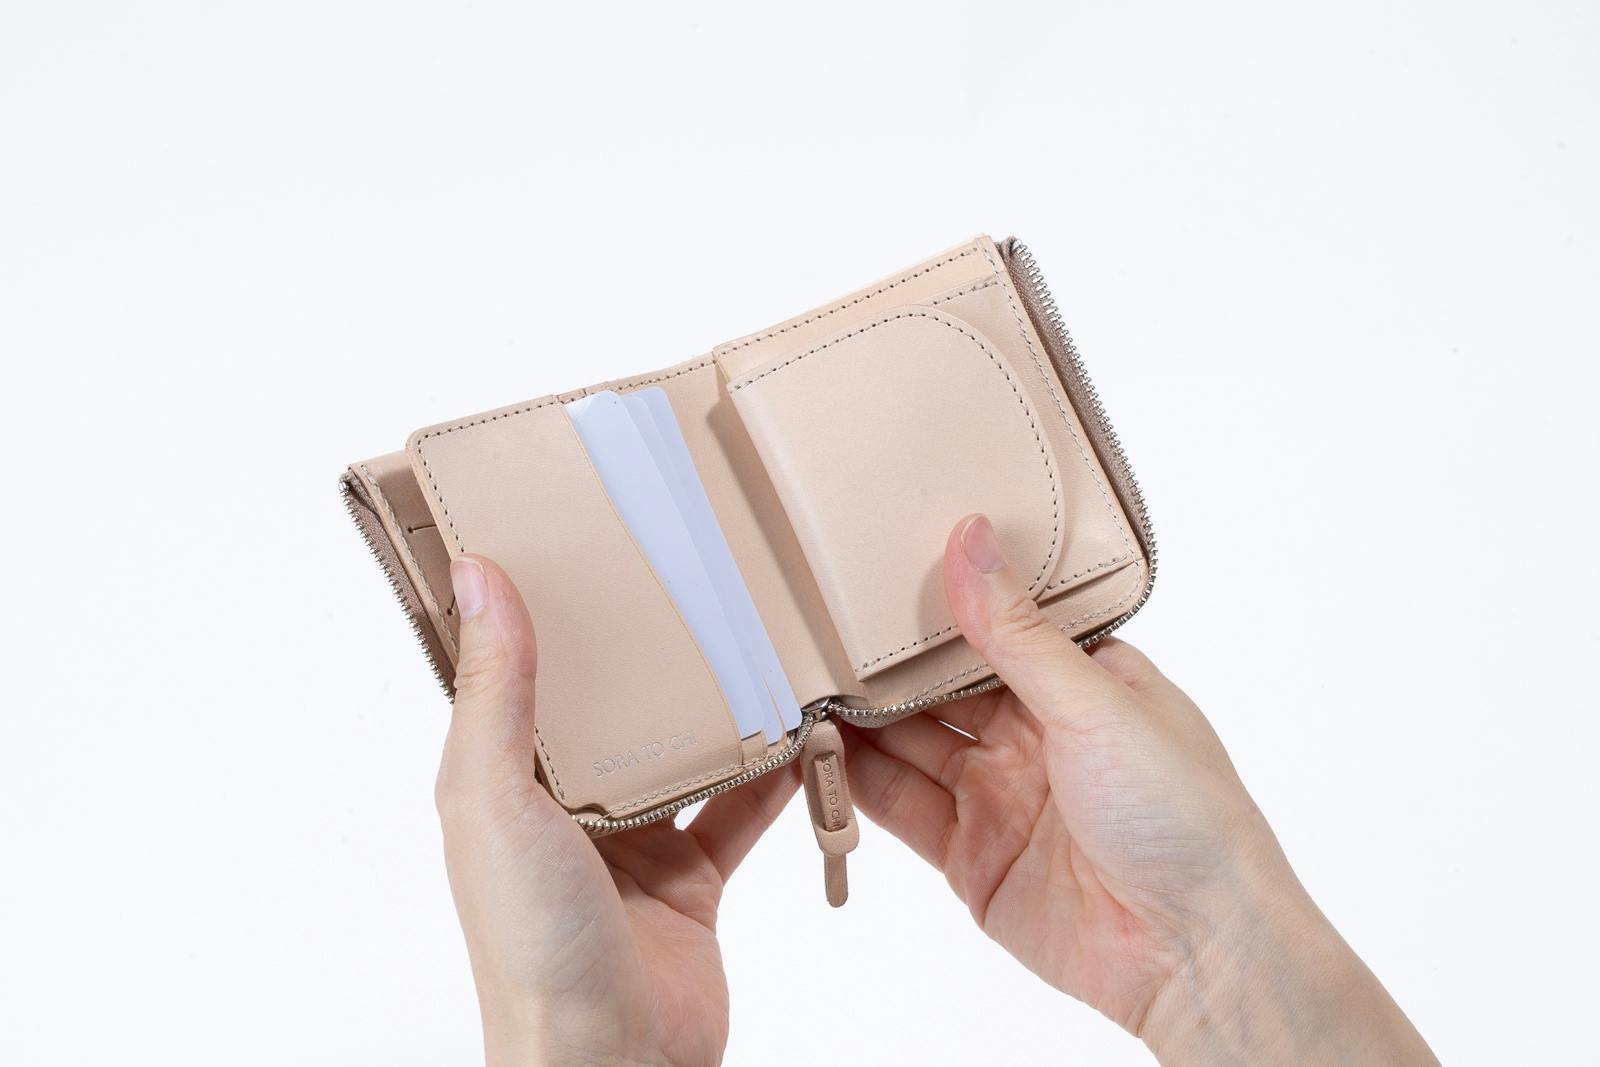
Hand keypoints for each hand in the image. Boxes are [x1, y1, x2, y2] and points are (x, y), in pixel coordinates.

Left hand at [435, 555, 796, 1066]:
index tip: (572, 531)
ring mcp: (632, 838)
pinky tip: (808, 728)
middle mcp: (565, 802)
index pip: (517, 670)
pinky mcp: (692, 874)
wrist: (613, 1065)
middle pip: (612, 702)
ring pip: (684, 746)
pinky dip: (776, 772)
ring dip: (720, 701)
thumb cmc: (533, 946)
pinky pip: (741, 806)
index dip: (538, 606)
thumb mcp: (496, 801)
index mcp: (504, 779)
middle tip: (688, 569)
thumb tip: (475, 574)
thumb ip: (495, 691)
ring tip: (758, 634)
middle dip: (645, 644)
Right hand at [841, 515, 1437, 1064]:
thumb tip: (971, 540)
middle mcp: (1035, 733)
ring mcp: (1000, 794)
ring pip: (910, 743)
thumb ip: (1016, 632)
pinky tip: (816, 752)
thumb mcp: (1096, 702)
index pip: (993, 626)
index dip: (937, 602)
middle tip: (812, 627)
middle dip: (883, 662)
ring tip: (796, 682)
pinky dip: (857, 783)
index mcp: (1080, 682)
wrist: (1195, 951)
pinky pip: (902, 808)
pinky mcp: (971, 856)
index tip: (871, 568)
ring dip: (859, 720)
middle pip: (939, 686)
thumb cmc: (1183, 815)